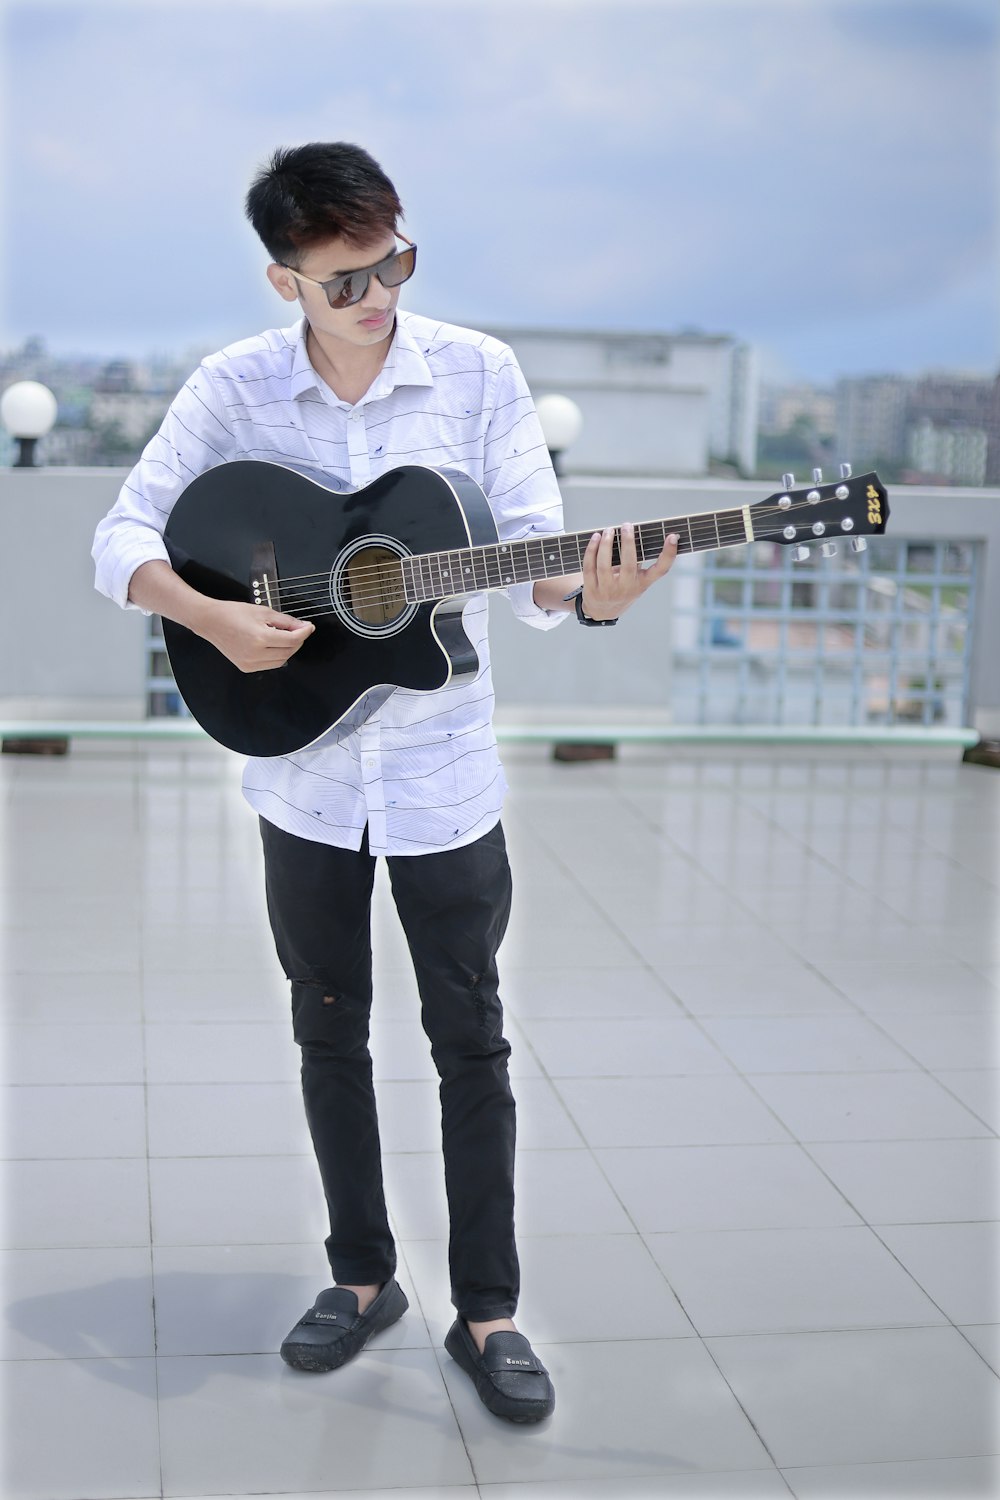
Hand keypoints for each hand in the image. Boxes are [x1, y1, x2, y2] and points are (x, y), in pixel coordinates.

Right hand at [196, 599, 314, 672]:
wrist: (211, 621)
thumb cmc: (233, 613)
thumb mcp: (263, 611)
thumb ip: (286, 621)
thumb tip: (302, 627)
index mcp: (260, 637)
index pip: (292, 639)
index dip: (304, 632)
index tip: (309, 627)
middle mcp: (255, 653)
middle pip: (289, 651)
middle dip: (297, 641)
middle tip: (298, 630)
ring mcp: (250, 663)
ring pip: (281, 661)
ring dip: (288, 650)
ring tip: (284, 637)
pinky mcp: (246, 667)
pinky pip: (270, 665)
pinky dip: (276, 656)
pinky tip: (272, 645)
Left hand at [581, 524, 678, 619]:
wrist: (603, 611)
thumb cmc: (623, 587)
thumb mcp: (636, 579)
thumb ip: (638, 560)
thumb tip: (634, 532)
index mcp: (643, 583)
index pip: (661, 570)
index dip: (668, 554)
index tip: (672, 537)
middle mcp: (627, 589)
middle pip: (629, 565)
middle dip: (628, 543)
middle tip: (627, 525)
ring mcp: (608, 591)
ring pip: (604, 565)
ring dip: (605, 545)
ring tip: (608, 530)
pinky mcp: (591, 590)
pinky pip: (589, 567)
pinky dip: (591, 550)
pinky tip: (595, 538)